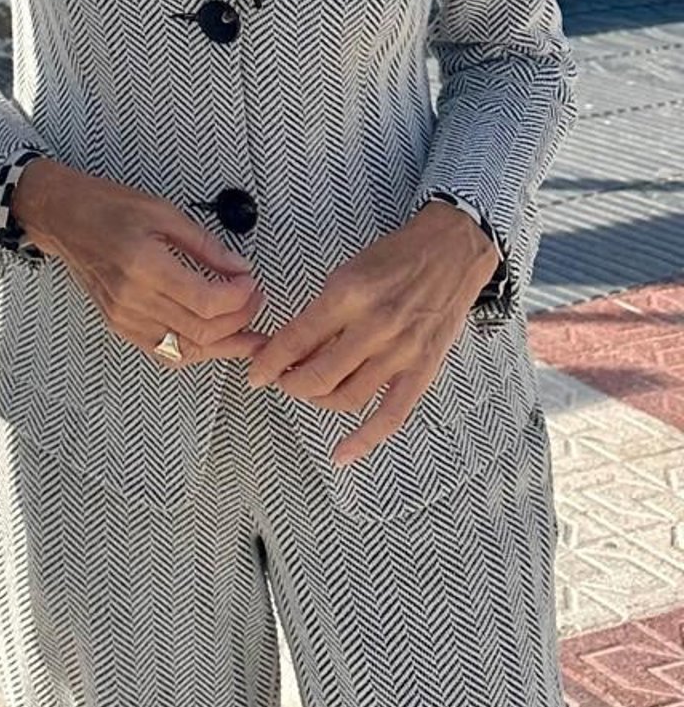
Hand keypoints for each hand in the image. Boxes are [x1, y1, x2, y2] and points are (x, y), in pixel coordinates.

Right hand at [14, 160, 266, 362]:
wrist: (62, 218)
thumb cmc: (108, 206)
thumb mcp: (162, 211)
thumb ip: (204, 245)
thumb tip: (240, 268)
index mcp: (145, 265)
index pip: (206, 301)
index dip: (239, 298)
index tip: (251, 282)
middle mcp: (133, 298)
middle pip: (201, 331)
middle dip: (239, 321)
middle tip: (255, 300)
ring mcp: (124, 317)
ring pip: (186, 350)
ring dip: (223, 344)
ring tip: (248, 332)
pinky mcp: (119, 325)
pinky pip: (163, 352)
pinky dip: (193, 351)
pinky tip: (212, 340)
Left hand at [244, 202, 502, 465]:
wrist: (451, 251)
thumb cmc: (394, 257)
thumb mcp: (347, 272)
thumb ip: (322, 311)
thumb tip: (292, 347)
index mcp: (348, 295)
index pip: (296, 339)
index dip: (269, 361)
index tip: (255, 373)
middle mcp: (373, 326)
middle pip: (318, 375)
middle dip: (290, 383)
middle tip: (280, 379)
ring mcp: (400, 352)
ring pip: (346, 397)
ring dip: (318, 401)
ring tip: (307, 391)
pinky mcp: (423, 371)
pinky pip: (390, 416)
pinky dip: (364, 440)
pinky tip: (341, 454)